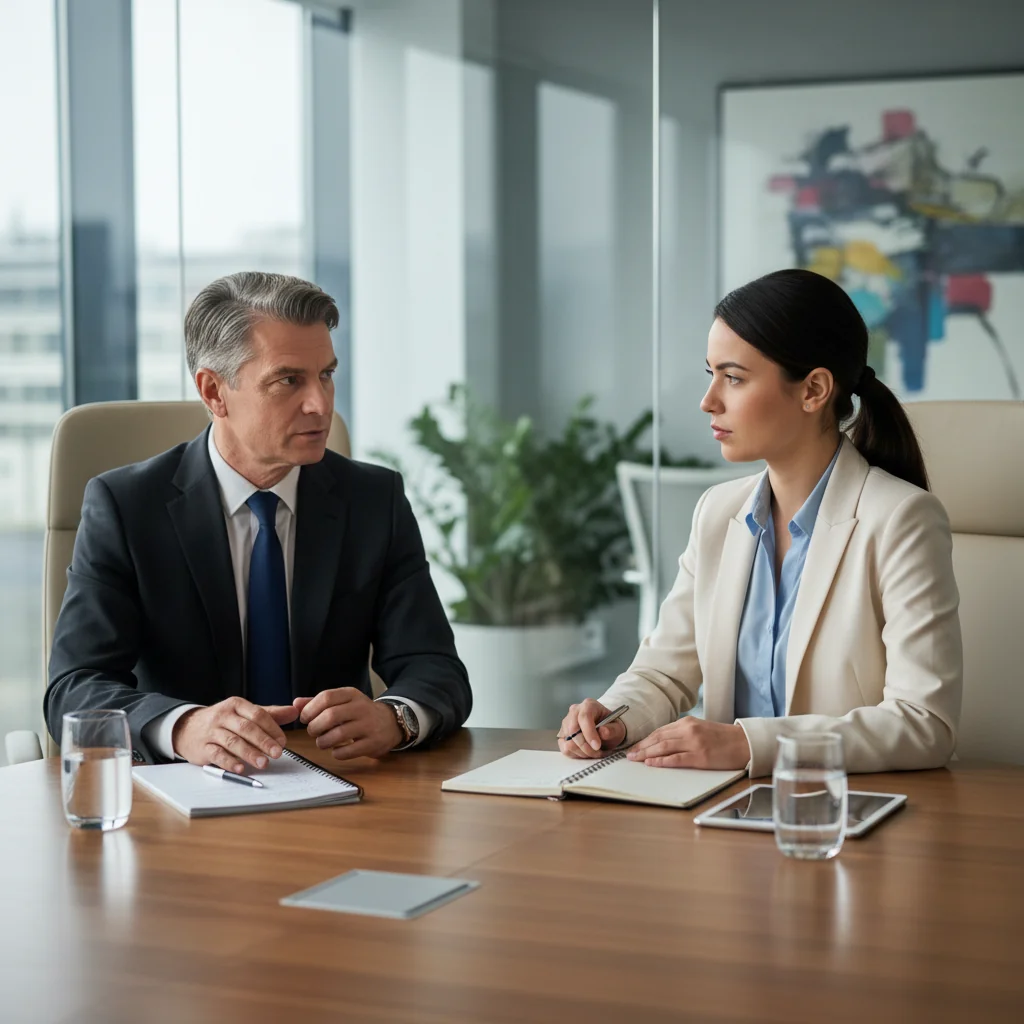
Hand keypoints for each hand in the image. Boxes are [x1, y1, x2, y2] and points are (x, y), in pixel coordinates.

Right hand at [172, 697, 298, 772]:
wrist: (187, 727)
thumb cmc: (223, 721)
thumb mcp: (245, 713)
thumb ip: (270, 714)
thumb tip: (295, 711)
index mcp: (236, 705)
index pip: (258, 715)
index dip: (272, 728)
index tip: (283, 741)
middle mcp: (223, 716)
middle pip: (246, 728)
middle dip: (263, 741)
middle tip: (277, 753)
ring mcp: (212, 731)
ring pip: (233, 742)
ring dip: (249, 753)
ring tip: (263, 763)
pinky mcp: (203, 747)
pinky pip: (217, 755)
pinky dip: (229, 762)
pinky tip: (241, 769)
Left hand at [295, 688, 402, 760]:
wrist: (390, 723)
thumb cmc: (359, 713)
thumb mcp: (342, 702)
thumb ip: (319, 702)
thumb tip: (295, 704)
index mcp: (352, 694)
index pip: (326, 697)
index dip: (310, 709)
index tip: (305, 718)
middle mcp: (362, 707)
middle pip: (330, 716)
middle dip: (315, 727)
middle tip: (312, 732)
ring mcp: (369, 725)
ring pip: (338, 734)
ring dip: (323, 741)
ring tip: (322, 742)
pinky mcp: (373, 743)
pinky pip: (348, 751)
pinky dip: (336, 753)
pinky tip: (336, 750)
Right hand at [557, 699, 626, 758]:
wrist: (605, 731)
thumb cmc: (610, 727)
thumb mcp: (617, 728)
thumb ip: (612, 730)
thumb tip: (603, 731)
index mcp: (589, 705)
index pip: (584, 717)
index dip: (589, 733)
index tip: (597, 746)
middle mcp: (574, 712)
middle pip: (573, 730)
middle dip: (586, 746)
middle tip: (598, 753)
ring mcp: (566, 723)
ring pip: (569, 742)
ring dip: (583, 752)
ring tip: (595, 753)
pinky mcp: (562, 735)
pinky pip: (565, 749)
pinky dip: (577, 755)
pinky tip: (586, 753)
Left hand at [626, 718, 749, 768]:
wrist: (745, 743)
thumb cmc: (724, 738)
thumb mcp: (701, 729)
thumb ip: (683, 733)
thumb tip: (663, 742)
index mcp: (688, 722)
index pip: (660, 731)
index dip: (645, 739)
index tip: (634, 746)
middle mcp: (689, 730)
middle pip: (658, 738)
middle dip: (641, 747)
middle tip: (629, 754)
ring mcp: (694, 743)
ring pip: (663, 747)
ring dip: (646, 753)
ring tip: (635, 759)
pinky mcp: (700, 756)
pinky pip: (676, 759)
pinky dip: (661, 761)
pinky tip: (651, 763)